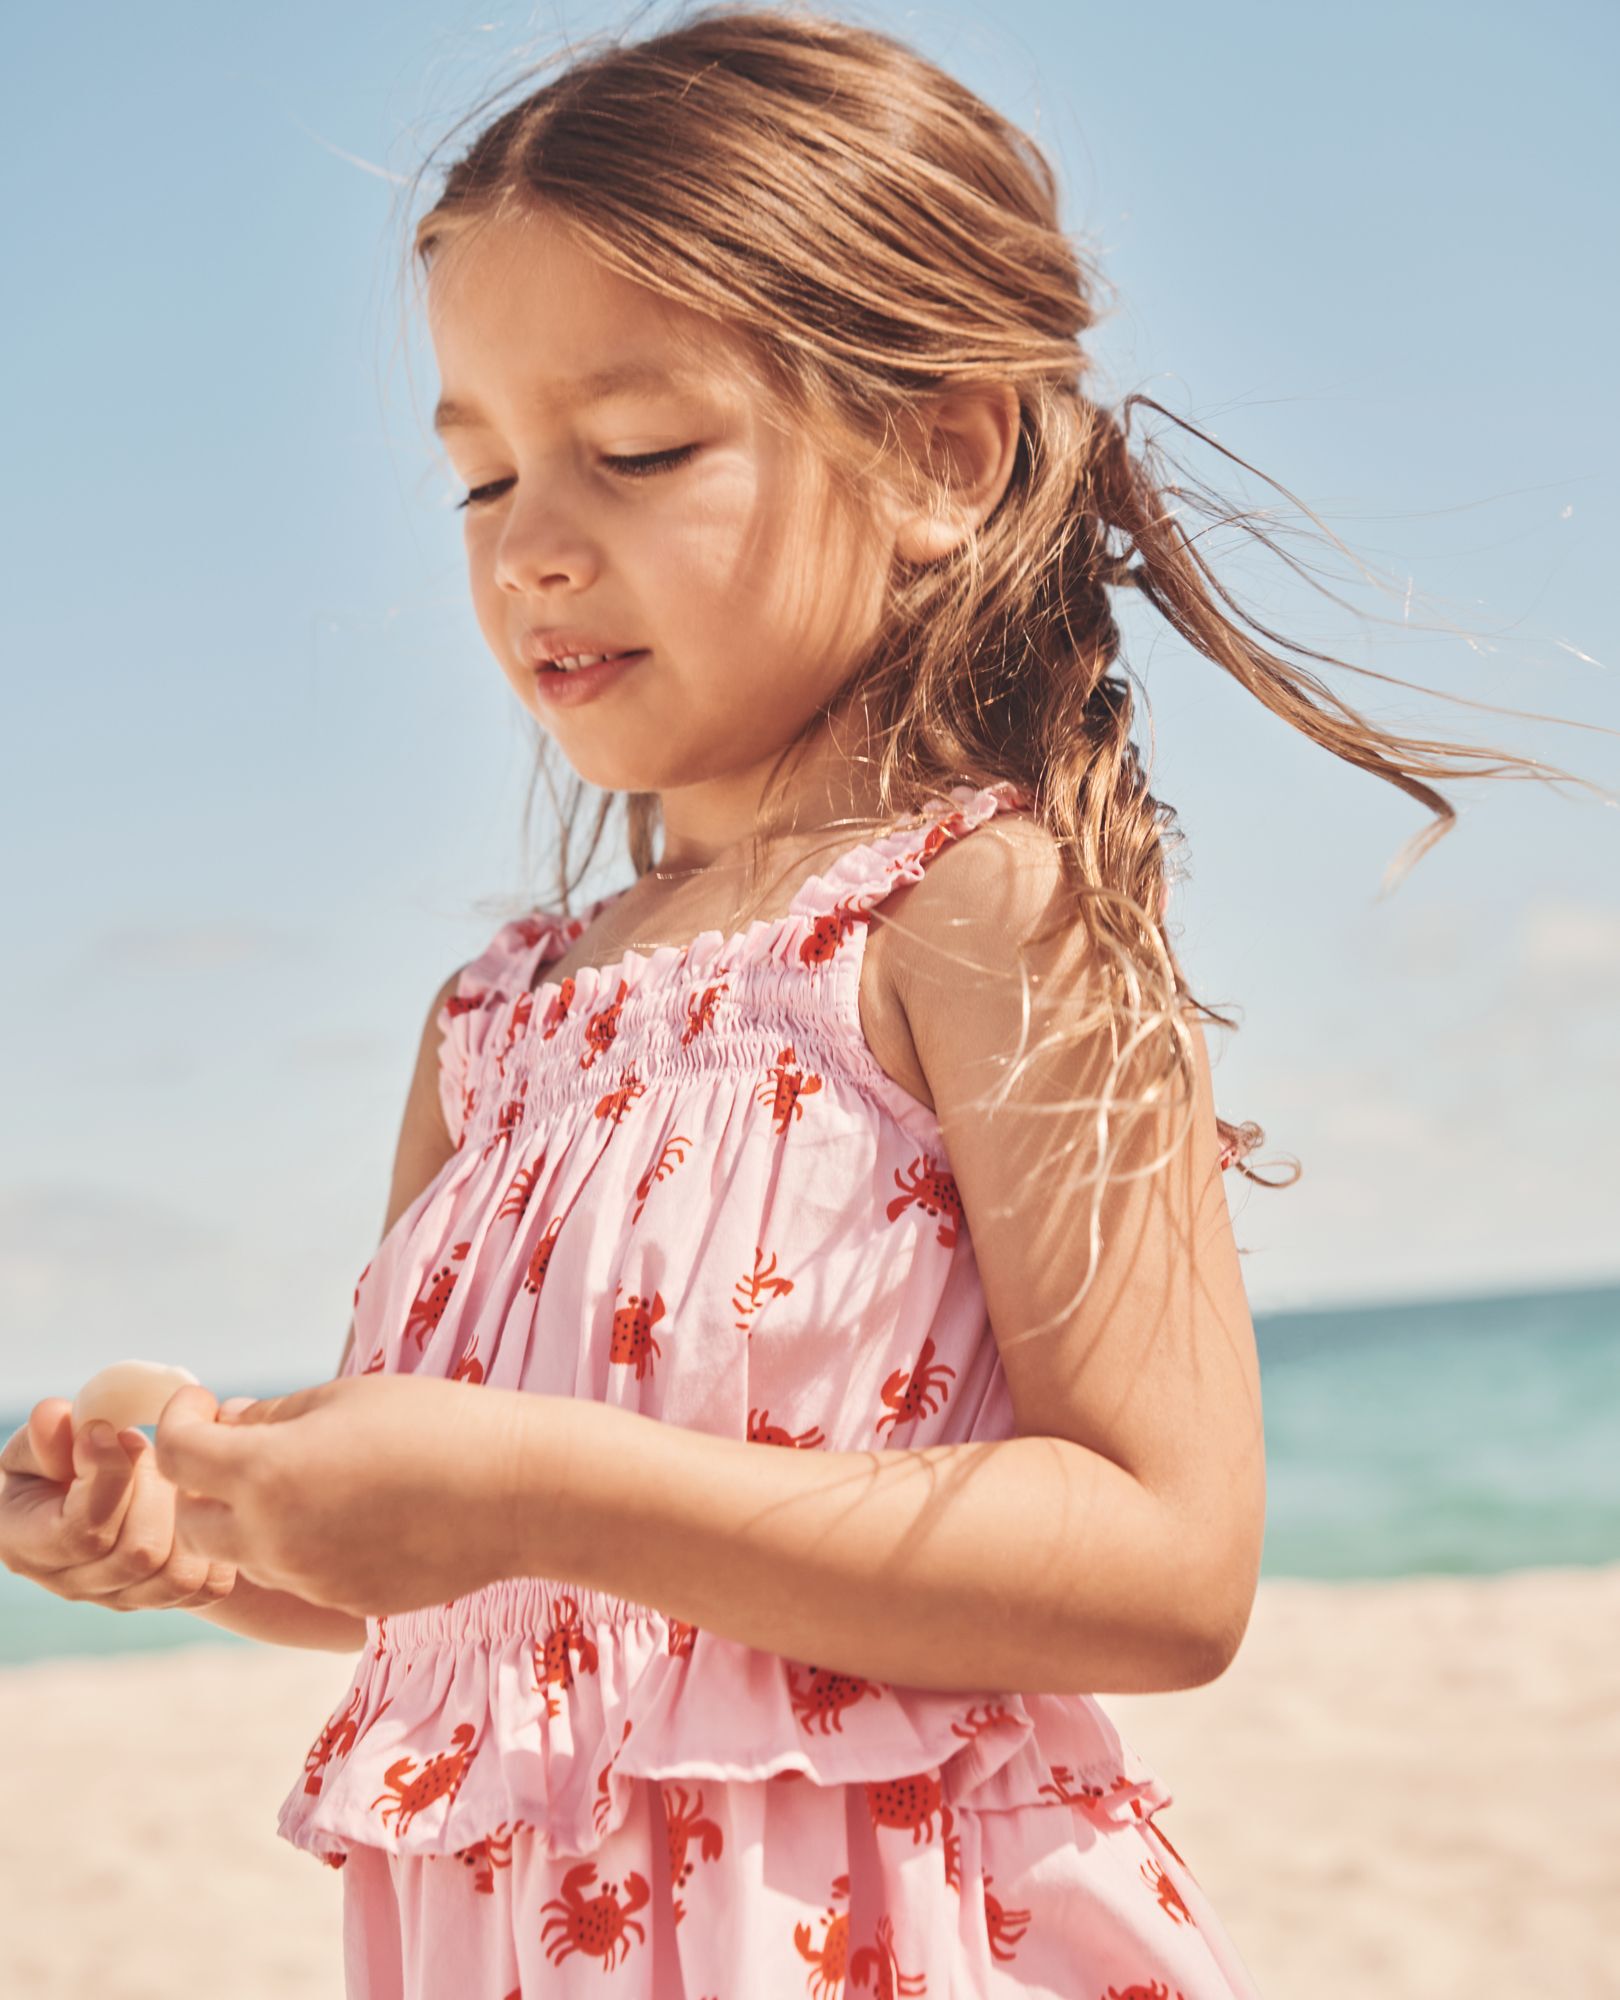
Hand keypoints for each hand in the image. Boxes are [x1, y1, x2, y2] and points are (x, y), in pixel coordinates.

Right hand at [0, 1398, 238, 1611]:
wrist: (88, 1492)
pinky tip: (195, 1501)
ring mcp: (120, 1597)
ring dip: (185, 1511)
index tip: (112, 1433)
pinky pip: (207, 1584)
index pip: (84, 1531)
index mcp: (29, 1547)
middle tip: (143, 1448)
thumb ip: (47, 1434)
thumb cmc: (59, 1461)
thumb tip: (53, 1417)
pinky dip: (213, 1542)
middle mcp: (73, 1584)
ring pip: (178, 1572)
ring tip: (167, 1474)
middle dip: (153, 1486)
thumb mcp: (41, 1443)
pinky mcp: (163, 1597)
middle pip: (140, 1552)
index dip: (109, 1475)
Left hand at [154, 1374, 535, 1618]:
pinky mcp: (343, 1602)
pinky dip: (302, 1543)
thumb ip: (273, 1416)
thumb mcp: (345, 1398)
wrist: (516, 1491)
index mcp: (266, 1475)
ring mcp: (308, 1580)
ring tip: (310, 1475)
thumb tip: (227, 1423)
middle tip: (241, 1446)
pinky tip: (355, 1510)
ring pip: (245, 1554)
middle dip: (203, 1483)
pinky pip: (298, 1574)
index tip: (204, 1403)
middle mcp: (273, 1539)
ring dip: (252, 1517)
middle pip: (193, 1523)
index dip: (180, 1420)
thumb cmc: (435, 1424)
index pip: (178, 1457)